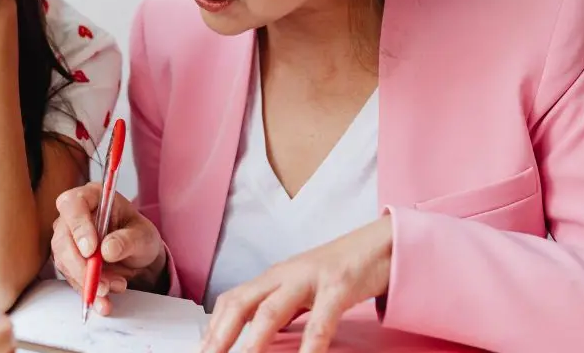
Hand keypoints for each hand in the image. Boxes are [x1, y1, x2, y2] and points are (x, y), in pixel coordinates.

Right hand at [50, 182, 168, 314]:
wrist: (139, 257)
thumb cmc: (139, 236)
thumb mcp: (143, 236)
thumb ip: (127, 240)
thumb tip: (107, 250)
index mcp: (91, 196)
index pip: (72, 204)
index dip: (78, 226)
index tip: (91, 249)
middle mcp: (74, 216)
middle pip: (62, 238)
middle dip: (81, 264)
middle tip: (102, 282)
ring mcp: (68, 239)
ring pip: (64, 261)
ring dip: (87, 280)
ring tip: (116, 287)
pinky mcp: (69, 261)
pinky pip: (71, 278)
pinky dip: (87, 292)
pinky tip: (103, 302)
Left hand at [201, 216, 393, 352]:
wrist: (380, 242)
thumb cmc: (340, 270)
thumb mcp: (304, 290)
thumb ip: (282, 310)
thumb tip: (258, 334)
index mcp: (274, 277)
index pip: (232, 300)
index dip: (214, 326)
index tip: (203, 349)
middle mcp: (285, 275)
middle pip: (240, 302)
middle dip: (220, 334)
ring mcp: (310, 278)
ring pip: (271, 310)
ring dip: (253, 340)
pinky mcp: (338, 285)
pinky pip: (321, 319)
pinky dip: (310, 344)